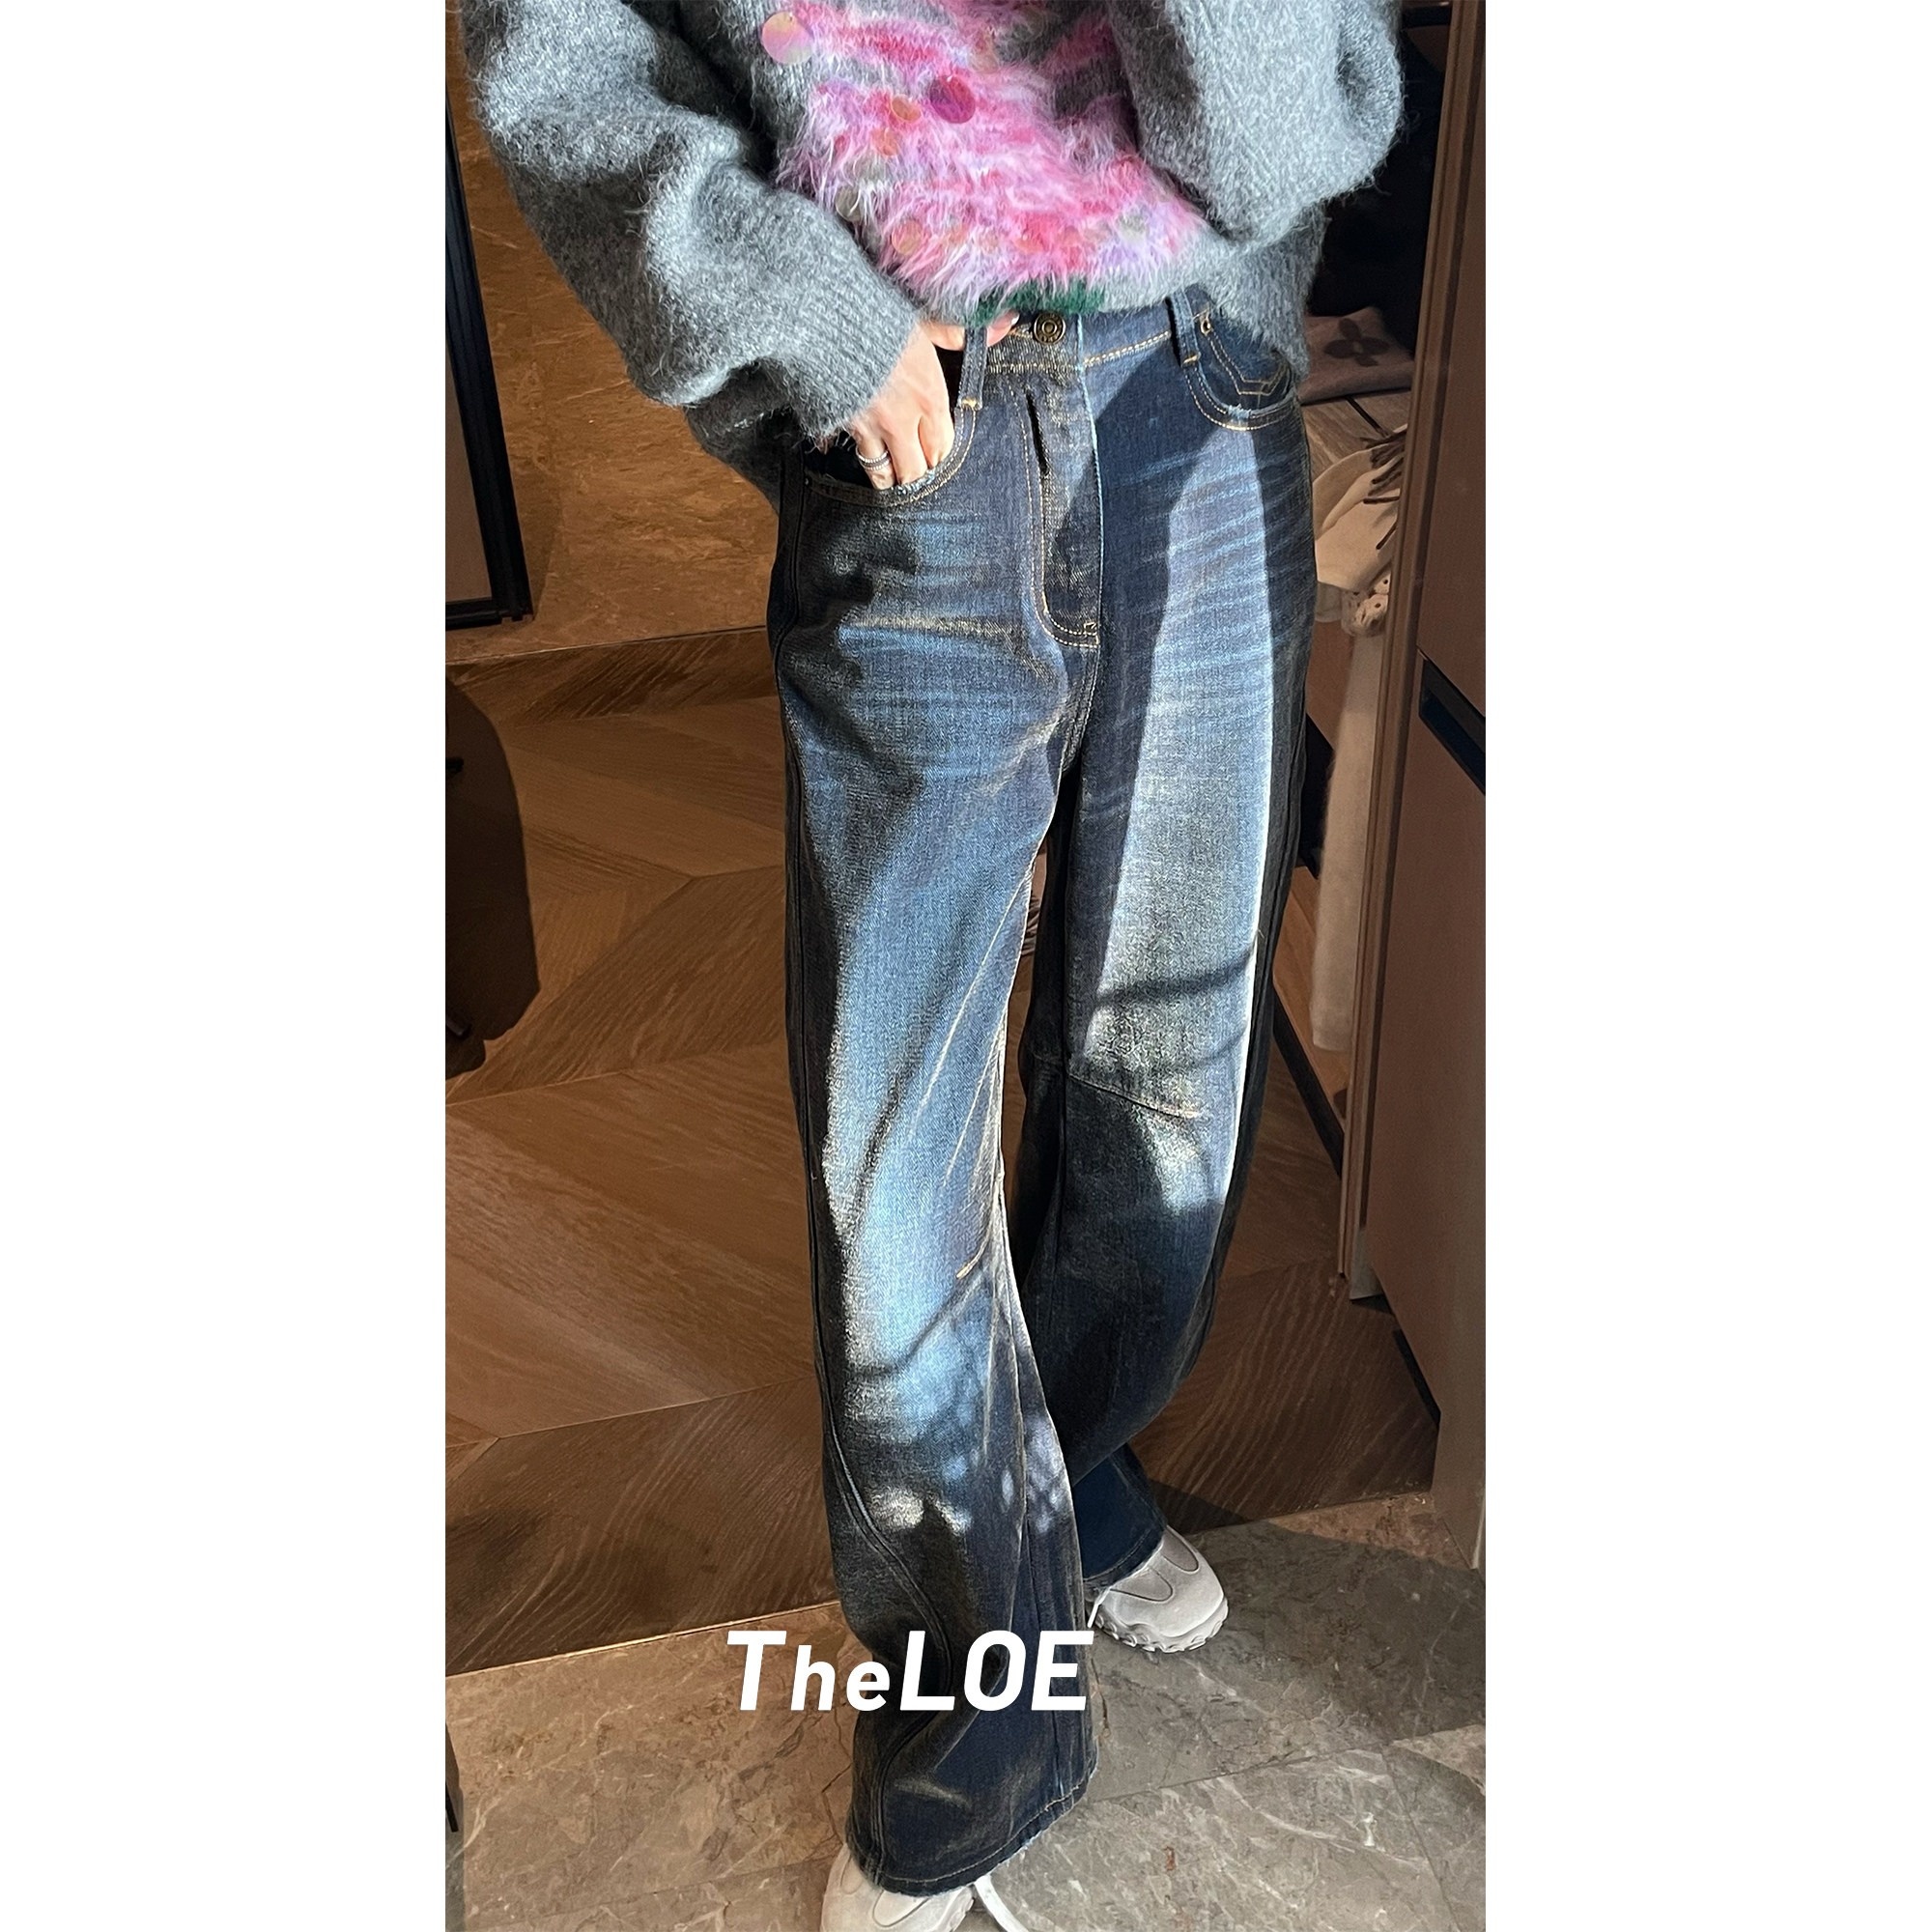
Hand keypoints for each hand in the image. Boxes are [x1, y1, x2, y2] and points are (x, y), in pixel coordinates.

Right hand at [843, 313, 1019, 489]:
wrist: (820, 314)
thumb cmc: (874, 314)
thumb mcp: (923, 319)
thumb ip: (958, 333)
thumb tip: (1006, 324)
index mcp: (927, 399)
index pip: (943, 448)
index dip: (942, 457)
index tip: (938, 457)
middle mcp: (900, 421)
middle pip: (915, 472)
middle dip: (918, 477)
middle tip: (916, 476)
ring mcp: (867, 427)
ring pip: (881, 473)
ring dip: (887, 478)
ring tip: (890, 479)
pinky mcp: (836, 424)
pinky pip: (844, 452)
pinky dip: (845, 455)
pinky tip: (839, 452)